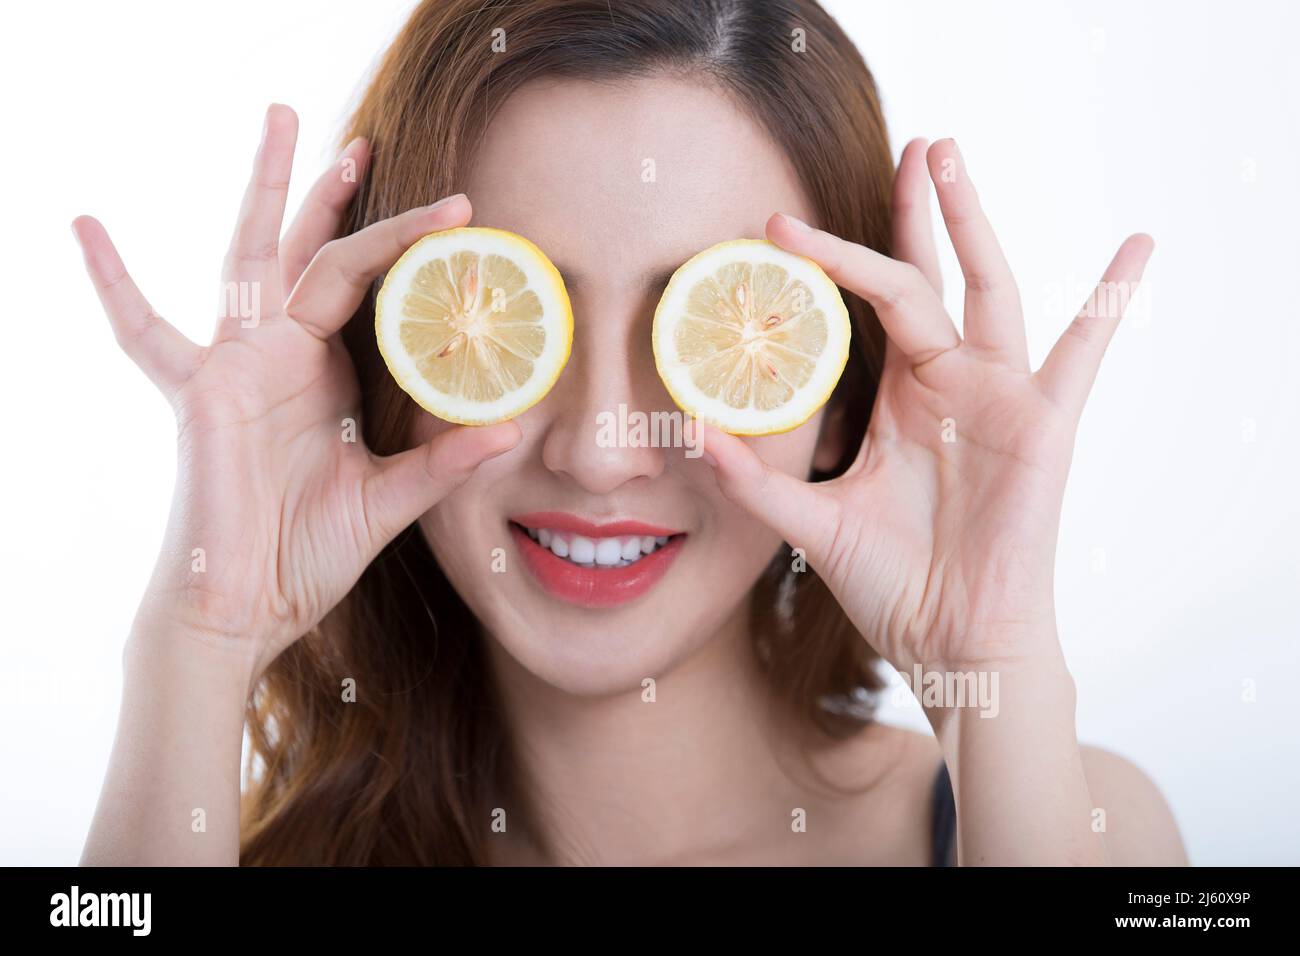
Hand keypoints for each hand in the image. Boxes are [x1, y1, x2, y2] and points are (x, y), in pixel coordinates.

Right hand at [73, 104, 518, 682]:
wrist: (250, 604)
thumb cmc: (308, 553)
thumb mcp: (389, 500)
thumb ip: (443, 463)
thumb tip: (512, 431)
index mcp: (328, 372)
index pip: (367, 289)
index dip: (404, 248)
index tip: (459, 212)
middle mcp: (284, 355)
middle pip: (310, 250)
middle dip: (331, 192)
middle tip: (362, 139)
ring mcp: (239, 364)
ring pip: (251, 256)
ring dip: (265, 188)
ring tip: (279, 118)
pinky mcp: (202, 389)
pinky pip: (146, 331)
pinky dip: (114, 283)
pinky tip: (85, 225)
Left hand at [698, 138, 1151, 678]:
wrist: (949, 640)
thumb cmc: (893, 582)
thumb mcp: (810, 521)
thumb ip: (754, 477)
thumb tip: (692, 430)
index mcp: (904, 397)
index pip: (874, 306)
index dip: (832, 261)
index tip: (782, 223)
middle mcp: (951, 384)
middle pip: (932, 276)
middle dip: (919, 212)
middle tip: (912, 144)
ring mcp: (997, 398)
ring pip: (988, 289)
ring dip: (971, 222)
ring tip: (947, 155)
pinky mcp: (1041, 425)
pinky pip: (1084, 354)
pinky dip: (1113, 300)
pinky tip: (1138, 244)